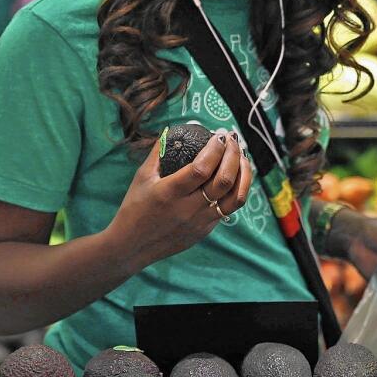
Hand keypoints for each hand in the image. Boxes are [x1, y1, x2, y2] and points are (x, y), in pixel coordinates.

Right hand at [106, 128, 252, 270]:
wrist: (132, 246)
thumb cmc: (134, 208)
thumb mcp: (141, 177)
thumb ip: (157, 153)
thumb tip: (171, 131)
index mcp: (169, 192)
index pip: (201, 168)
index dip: (215, 150)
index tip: (219, 136)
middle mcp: (188, 209)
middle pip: (223, 180)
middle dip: (233, 155)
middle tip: (233, 141)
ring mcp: (199, 222)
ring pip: (234, 198)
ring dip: (244, 174)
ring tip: (242, 158)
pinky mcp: (205, 231)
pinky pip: (228, 209)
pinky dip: (236, 190)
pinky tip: (235, 177)